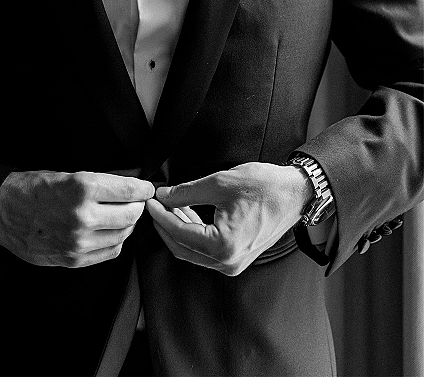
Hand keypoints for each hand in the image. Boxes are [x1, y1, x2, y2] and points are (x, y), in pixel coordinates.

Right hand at [0, 170, 154, 267]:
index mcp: (82, 188)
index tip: (147, 188)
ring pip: (122, 235)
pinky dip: (114, 241)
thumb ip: (101, 183)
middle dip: (137, 206)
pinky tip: (108, 232)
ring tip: (120, 215)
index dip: (143, 189)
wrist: (4, 210)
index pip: (130, 191)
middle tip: (135, 201)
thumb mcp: (69, 174)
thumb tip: (129, 187)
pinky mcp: (73, 259)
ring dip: (126, 225)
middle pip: (131, 215)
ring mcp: (78, 241)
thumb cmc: (33, 189)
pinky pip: (109, 252)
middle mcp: (83, 216)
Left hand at [146, 162, 311, 275]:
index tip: (150, 200)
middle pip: (182, 247)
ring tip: (169, 203)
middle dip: (165, 224)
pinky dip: (193, 232)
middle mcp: (228, 262)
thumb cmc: (265, 187)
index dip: (160, 215)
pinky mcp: (237, 257)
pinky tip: (187, 211)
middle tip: (156, 203)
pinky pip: (206, 249)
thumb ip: (187, 192)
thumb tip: (164, 196)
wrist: (295, 192)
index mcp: (223, 246)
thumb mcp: (220, 184)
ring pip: (193, 250)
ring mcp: (234, 263)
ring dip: (178, 228)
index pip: (179, 233)